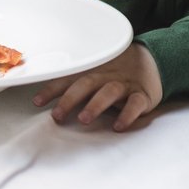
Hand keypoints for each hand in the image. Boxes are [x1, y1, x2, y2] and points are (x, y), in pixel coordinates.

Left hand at [33, 43, 162, 131]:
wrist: (152, 63)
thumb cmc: (115, 73)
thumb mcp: (95, 74)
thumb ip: (75, 84)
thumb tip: (44, 99)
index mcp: (92, 71)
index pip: (68, 79)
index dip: (52, 90)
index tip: (37, 102)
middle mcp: (106, 76)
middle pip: (86, 84)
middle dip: (70, 99)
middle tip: (57, 115)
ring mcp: (125, 84)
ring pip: (109, 92)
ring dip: (95, 105)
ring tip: (83, 119)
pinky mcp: (142, 94)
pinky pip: (135, 103)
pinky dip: (127, 114)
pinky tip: (118, 125)